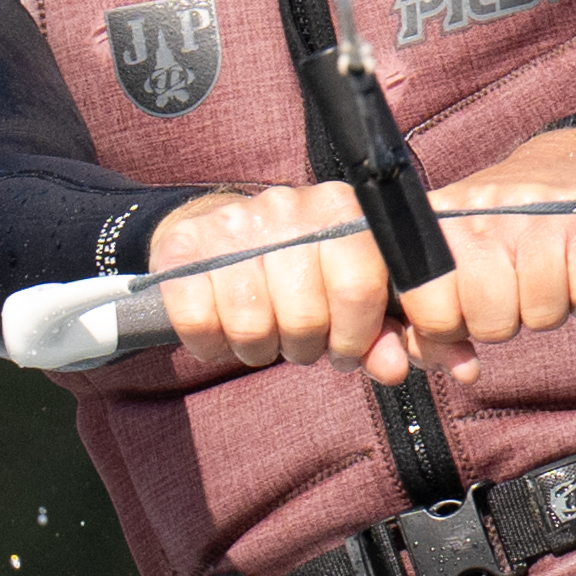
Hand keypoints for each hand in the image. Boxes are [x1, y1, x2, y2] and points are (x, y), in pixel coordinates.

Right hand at [143, 177, 393, 383]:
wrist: (225, 240)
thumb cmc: (301, 277)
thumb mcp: (348, 301)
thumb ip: (379, 335)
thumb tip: (392, 368)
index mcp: (341, 210)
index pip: (358, 287)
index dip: (354, 337)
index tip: (343, 348)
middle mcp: (288, 207)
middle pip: (305, 316)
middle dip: (303, 346)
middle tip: (296, 338)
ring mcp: (233, 223)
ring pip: (251, 325)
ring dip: (258, 348)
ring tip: (263, 331)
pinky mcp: (182, 246)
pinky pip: (197, 321)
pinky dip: (210, 343)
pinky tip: (222, 329)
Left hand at [385, 121, 575, 381]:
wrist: (568, 163)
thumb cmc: (502, 228)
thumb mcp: (455, 260)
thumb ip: (433, 323)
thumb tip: (460, 371)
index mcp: (435, 225)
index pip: (426, 309)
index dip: (445, 329)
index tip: (460, 317)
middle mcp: (478, 213)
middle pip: (487, 322)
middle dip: (502, 322)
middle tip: (509, 291)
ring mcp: (533, 215)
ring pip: (539, 316)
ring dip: (547, 310)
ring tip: (542, 277)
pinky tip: (575, 271)